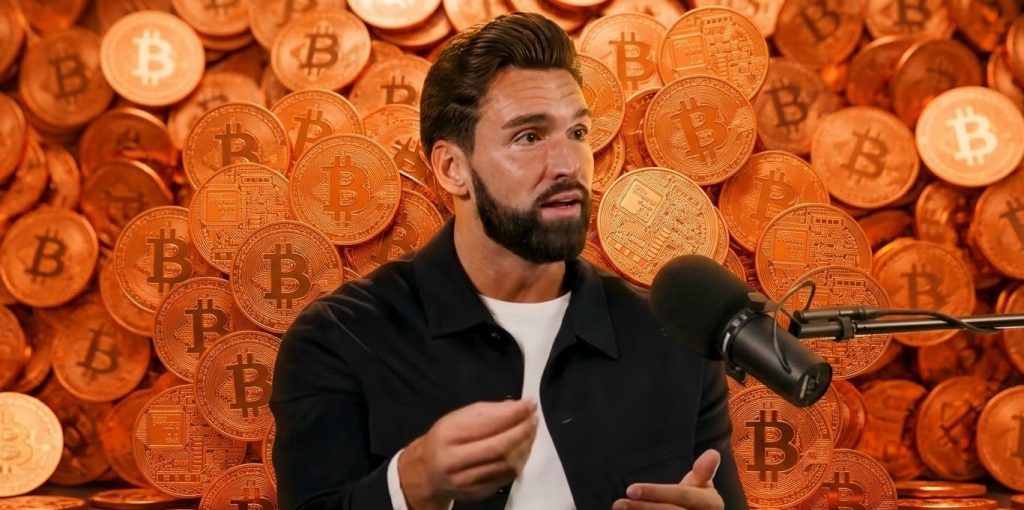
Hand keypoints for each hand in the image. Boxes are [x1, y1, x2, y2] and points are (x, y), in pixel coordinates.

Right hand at [398, 399, 538, 509]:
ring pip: (507, 464)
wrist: (427, 473)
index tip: (530, 404)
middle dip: (522, 431)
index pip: (486, 424)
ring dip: (525, 445)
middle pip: (499, 447)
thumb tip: (518, 406)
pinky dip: (520, 459)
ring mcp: (467, 481)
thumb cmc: (445, 440)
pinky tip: (523, 448)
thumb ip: (486, 412)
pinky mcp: (479, 493)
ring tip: (531, 431)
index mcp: (447, 436)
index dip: (513, 414)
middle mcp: (454, 461)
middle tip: (534, 419)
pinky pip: (507, 476)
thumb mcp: (457, 418)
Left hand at [611, 449, 724, 509]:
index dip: (656, 492)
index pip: (681, 495)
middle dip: (643, 508)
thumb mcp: (701, 486)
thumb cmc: (695, 501)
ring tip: (620, 509)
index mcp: (711, 503)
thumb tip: (713, 453)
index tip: (630, 489)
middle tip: (619, 504)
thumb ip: (703, 471)